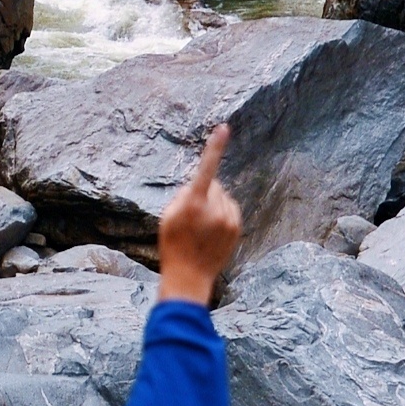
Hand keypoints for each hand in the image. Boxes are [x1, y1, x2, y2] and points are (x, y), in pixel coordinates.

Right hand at [156, 123, 242, 304]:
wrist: (189, 276)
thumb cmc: (173, 245)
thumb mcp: (167, 217)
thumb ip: (183, 196)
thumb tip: (198, 186)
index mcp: (194, 203)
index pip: (206, 168)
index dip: (215, 147)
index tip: (224, 128)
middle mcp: (215, 208)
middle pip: (212, 185)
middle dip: (203, 192)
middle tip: (191, 216)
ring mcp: (229, 218)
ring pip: (222, 197)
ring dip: (213, 204)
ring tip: (201, 227)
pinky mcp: (237, 227)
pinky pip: (230, 208)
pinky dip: (222, 213)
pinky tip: (211, 231)